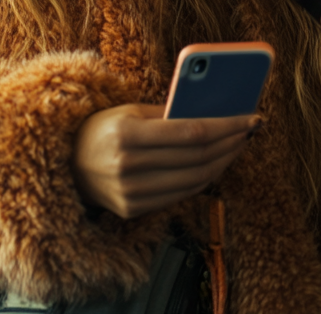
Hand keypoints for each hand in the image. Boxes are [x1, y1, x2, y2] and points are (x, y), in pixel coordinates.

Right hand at [71, 103, 259, 218]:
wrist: (69, 164)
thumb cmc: (105, 128)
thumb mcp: (131, 111)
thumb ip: (170, 113)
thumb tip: (216, 112)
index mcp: (126, 134)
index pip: (192, 132)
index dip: (227, 126)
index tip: (251, 118)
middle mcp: (127, 166)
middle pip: (198, 157)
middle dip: (232, 142)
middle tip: (250, 130)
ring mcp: (130, 192)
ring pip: (195, 179)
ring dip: (225, 161)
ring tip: (238, 144)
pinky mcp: (133, 209)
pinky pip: (182, 194)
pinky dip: (205, 178)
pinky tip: (217, 162)